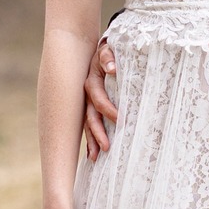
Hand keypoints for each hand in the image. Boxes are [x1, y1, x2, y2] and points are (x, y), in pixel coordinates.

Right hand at [83, 37, 117, 160]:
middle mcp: (87, 95)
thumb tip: (112, 68)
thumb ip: (108, 57)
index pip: (99, 100)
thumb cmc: (109, 53)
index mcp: (92, 82)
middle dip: (98, 133)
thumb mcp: (108, 50)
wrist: (103, 52)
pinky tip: (94, 154)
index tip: (121, 120)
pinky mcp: (91, 109)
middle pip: (90, 117)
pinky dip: (91, 140)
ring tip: (96, 157)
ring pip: (88, 125)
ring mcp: (87, 103)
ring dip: (92, 141)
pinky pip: (90, 126)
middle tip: (107, 147)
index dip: (109, 110)